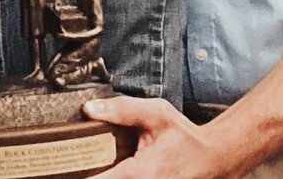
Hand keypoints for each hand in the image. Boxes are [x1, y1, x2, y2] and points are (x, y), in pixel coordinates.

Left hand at [83, 97, 229, 178]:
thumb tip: (89, 109)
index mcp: (141, 173)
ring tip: (95, 165)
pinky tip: (108, 169)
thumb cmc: (186, 138)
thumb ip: (122, 109)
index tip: (69, 167)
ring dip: (102, 175)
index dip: (82, 175)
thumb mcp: (156, 114)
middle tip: (78, 163)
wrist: (214, 159)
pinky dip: (115, 176)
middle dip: (90, 173)